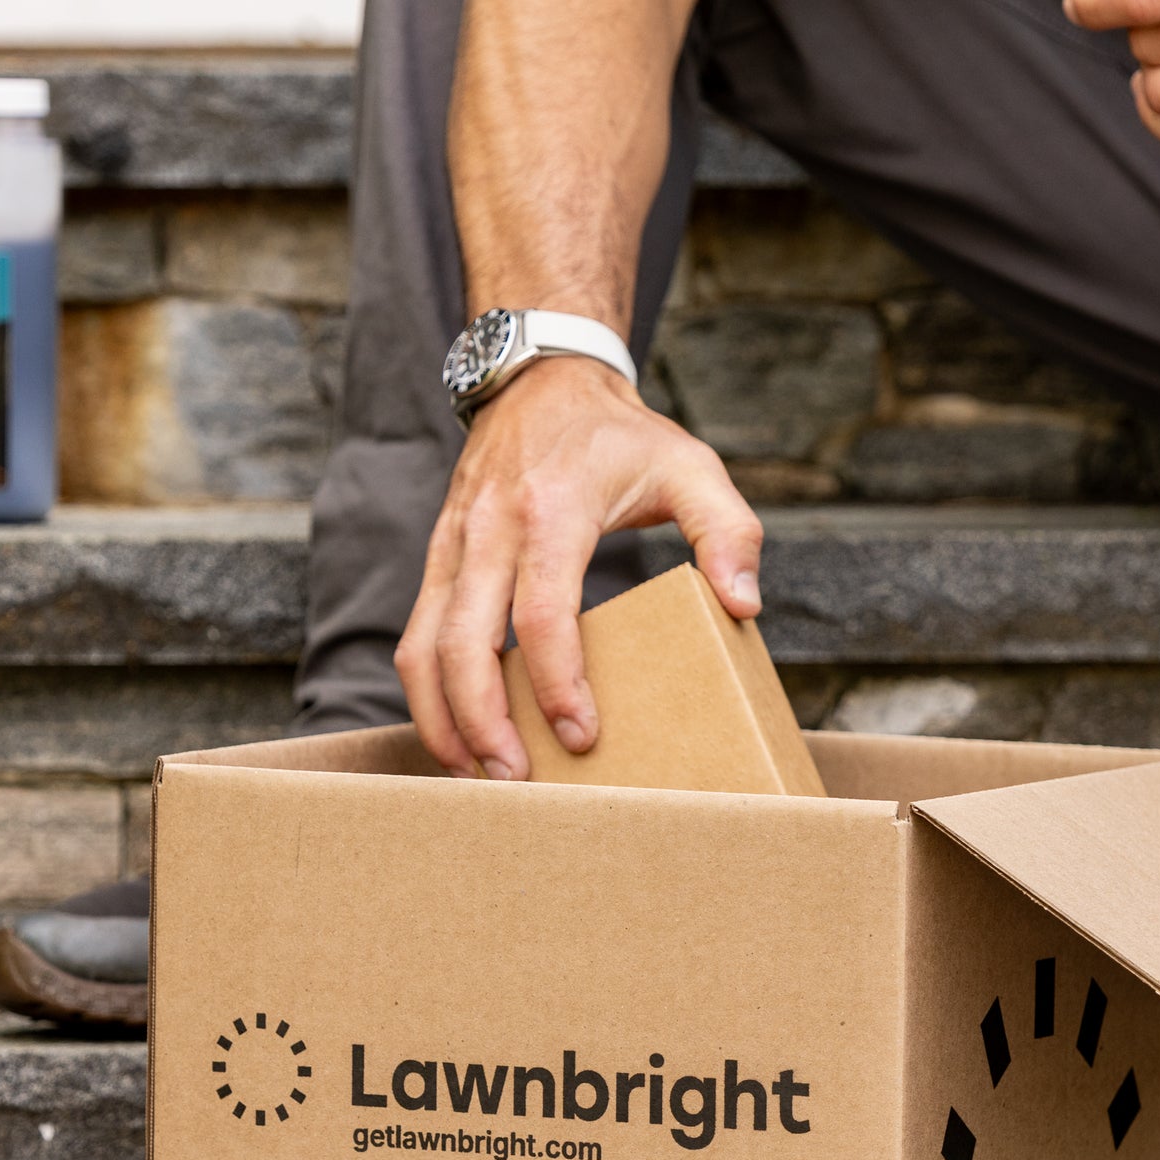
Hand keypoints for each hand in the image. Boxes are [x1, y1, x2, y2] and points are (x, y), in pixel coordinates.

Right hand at [396, 351, 763, 780]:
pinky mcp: (437, 558)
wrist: (541, 379)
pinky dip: (429, 693)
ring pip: (421, 646)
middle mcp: (490, 529)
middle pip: (462, 642)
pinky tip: (457, 733)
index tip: (582, 735)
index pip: (541, 612)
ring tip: (475, 774)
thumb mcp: (691, 466)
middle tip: (516, 780)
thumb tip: (742, 606)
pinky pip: (416, 634)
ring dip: (442, 718)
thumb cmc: (620, 434)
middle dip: (482, 722)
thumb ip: (727, 533)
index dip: (558, 682)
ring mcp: (453, 544)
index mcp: (552, 509)